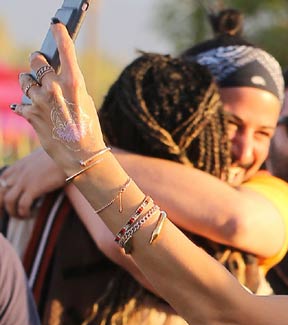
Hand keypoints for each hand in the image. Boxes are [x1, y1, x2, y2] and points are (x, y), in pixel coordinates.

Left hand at [0, 149, 65, 217]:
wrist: (65, 154)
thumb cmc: (57, 157)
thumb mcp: (40, 159)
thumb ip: (33, 166)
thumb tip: (39, 171)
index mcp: (17, 167)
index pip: (1, 181)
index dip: (2, 194)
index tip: (9, 203)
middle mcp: (17, 173)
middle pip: (0, 192)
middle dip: (2, 205)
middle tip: (10, 213)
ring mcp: (24, 180)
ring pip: (8, 200)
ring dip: (13, 212)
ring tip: (21, 217)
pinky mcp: (34, 187)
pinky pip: (22, 204)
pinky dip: (23, 212)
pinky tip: (29, 215)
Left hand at [12, 23, 106, 177]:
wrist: (82, 157)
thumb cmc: (88, 129)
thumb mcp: (85, 102)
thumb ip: (69, 84)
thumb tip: (53, 74)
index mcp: (73, 82)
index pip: (64, 48)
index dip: (60, 33)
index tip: (56, 26)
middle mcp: (54, 87)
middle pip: (36, 60)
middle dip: (38, 63)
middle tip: (42, 69)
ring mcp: (40, 100)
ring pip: (25, 79)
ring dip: (30, 84)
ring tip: (40, 96)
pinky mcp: (30, 113)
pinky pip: (22, 102)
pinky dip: (28, 107)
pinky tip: (38, 114)